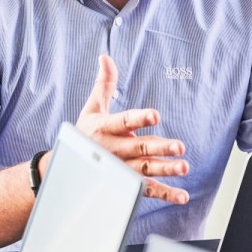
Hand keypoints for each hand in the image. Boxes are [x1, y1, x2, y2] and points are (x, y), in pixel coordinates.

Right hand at [74, 55, 189, 203]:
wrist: (68, 168)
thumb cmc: (85, 133)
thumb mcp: (92, 107)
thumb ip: (104, 83)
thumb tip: (106, 56)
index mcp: (106, 128)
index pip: (124, 121)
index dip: (140, 118)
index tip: (155, 115)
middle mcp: (114, 149)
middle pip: (140, 147)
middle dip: (160, 147)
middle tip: (180, 147)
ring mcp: (122, 168)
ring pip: (146, 169)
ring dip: (165, 170)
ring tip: (183, 167)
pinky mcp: (128, 184)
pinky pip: (148, 190)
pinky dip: (165, 194)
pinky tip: (182, 195)